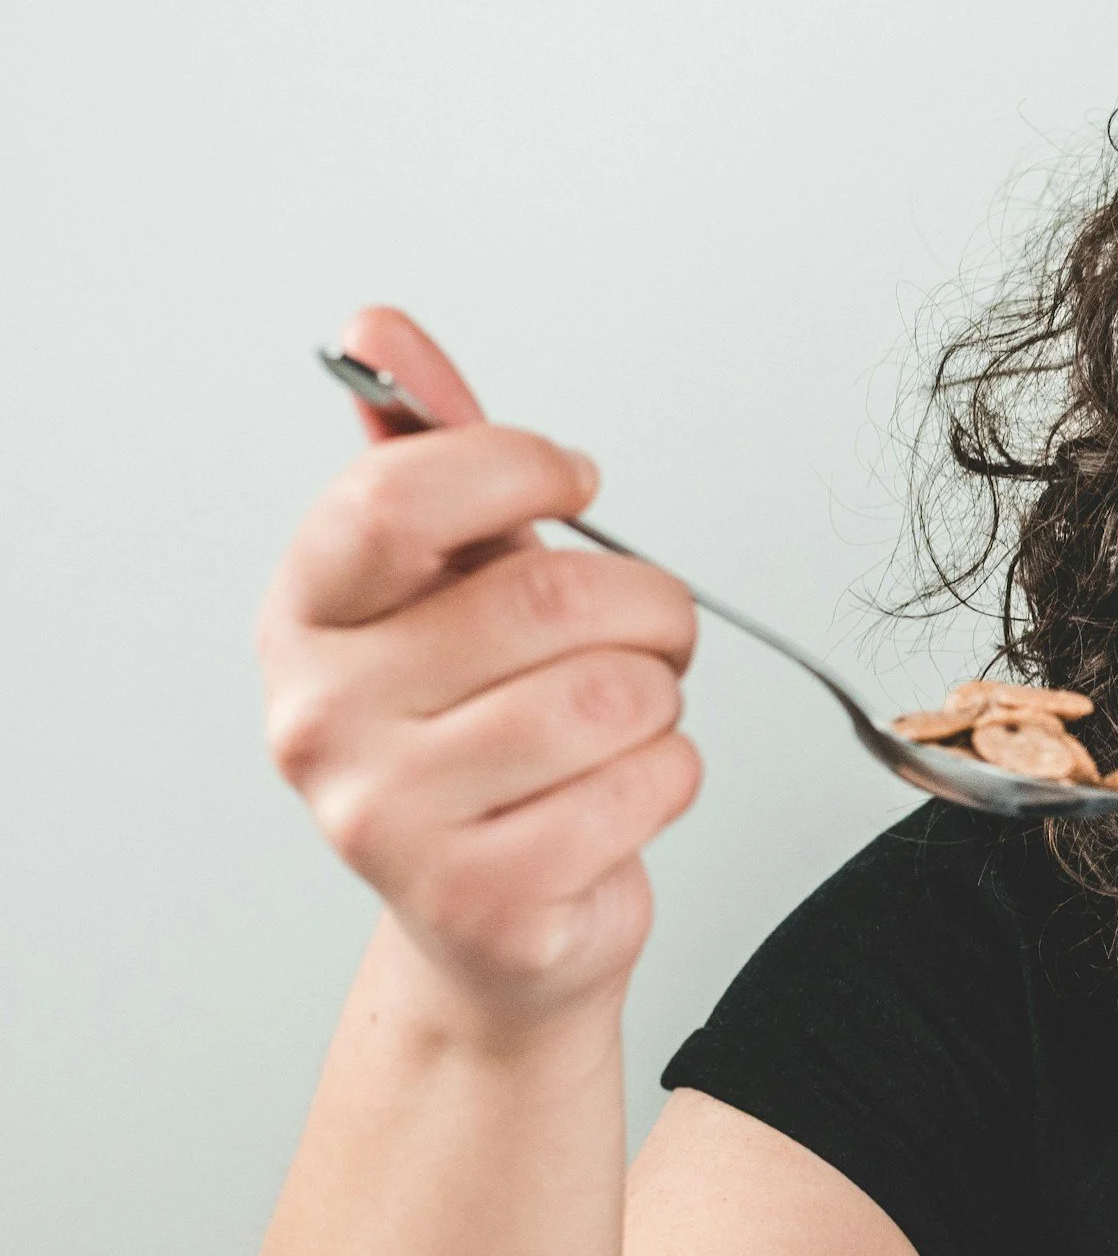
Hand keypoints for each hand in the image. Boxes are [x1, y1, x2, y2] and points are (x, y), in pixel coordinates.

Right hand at [258, 307, 701, 1027]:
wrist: (491, 927)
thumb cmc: (480, 742)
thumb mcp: (451, 589)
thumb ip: (430, 458)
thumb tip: (379, 328)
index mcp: (307, 617)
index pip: (400, 496)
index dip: (520, 465)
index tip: (576, 481)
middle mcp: (322, 717)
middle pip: (547, 598)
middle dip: (649, 605)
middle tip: (655, 628)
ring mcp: (387, 820)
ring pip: (611, 698)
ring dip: (663, 699)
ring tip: (631, 718)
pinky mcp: (481, 899)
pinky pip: (645, 787)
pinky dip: (673, 778)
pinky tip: (624, 793)